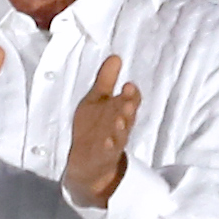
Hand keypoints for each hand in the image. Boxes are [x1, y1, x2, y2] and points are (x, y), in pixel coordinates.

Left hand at [63, 55, 141, 209]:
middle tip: (127, 99)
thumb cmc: (94, 127)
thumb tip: (115, 56)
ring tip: (120, 119)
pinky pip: (107, 152)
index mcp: (119, 110)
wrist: (87, 162)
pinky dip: (108, 147)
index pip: (130, 100)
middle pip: (127, 115)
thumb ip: (106, 80)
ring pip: (120, 133)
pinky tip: (106, 142)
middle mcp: (120, 125)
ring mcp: (113, 142)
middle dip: (128, 107)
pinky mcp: (103, 157)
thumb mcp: (97, 100)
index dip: (130, 95)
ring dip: (121, 126)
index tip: (128, 85)